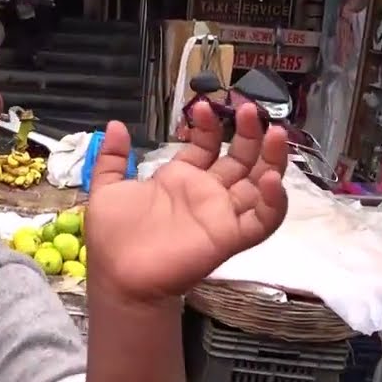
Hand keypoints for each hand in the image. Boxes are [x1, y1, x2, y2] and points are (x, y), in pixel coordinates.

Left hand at [85, 103, 288, 299]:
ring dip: (271, 158)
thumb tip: (114, 124)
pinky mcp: (230, 237)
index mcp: (180, 178)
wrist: (117, 275)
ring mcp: (221, 214)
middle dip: (247, 133)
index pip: (206, 145)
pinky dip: (274, 203)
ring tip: (273, 133)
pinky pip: (262, 221)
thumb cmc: (113, 236)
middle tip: (250, 109)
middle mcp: (206, 193)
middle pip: (240, 158)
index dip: (208, 126)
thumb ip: (112, 158)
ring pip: (260, 184)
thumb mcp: (108, 189)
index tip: (203, 106)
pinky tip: (272, 179)